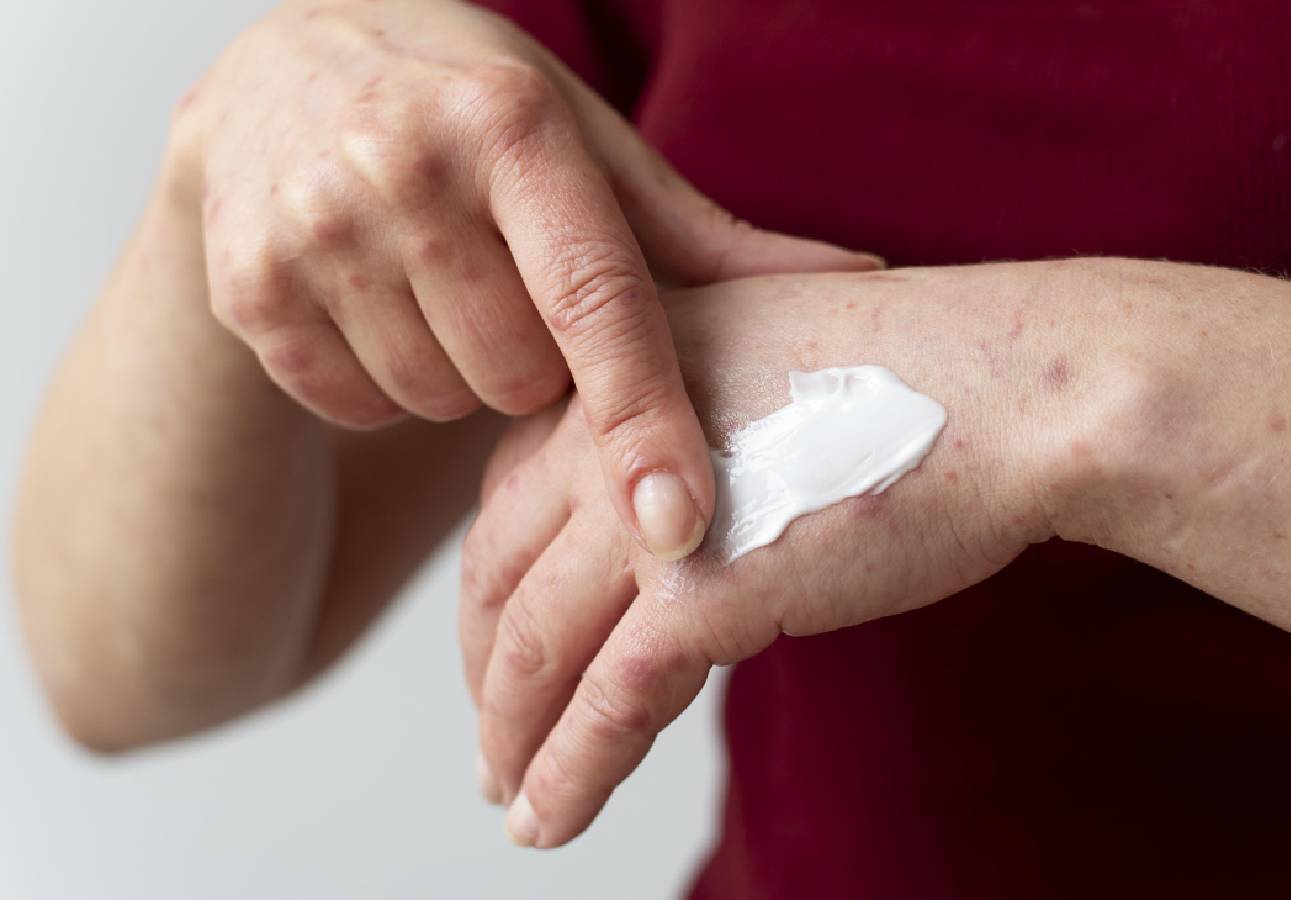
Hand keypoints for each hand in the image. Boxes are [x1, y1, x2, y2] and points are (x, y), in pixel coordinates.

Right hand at [168, 0, 880, 557]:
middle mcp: (403, 164)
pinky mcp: (247, 287)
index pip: (595, 299)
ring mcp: (310, 226)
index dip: (643, 418)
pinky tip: (379, 301)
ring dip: (465, 373)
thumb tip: (867, 280)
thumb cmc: (475, 119)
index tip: (679, 524)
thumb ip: (707, 236)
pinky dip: (387, 379)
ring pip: (441, 400)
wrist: (281, 74)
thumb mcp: (584, 148)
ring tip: (445, 282)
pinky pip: (358, 405)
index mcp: (513, 126)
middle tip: (516, 290)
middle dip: (540, 368)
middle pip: (520, 378)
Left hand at [460, 263, 1097, 845]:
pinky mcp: (703, 589)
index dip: (497, 582)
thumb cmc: (940, 380)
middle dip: (485, 669)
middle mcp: (613, 432)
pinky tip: (550, 820)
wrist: (1025, 388)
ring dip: (513, 738)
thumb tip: (706, 513)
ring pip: (536, 649)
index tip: (499, 638)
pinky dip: (567, 774)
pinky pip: (607, 706)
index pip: (514, 492)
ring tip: (513, 799)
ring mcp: (649, 512)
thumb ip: (715, 432)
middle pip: (499, 572)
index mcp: (630, 371)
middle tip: (493, 733)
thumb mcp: (784, 372)